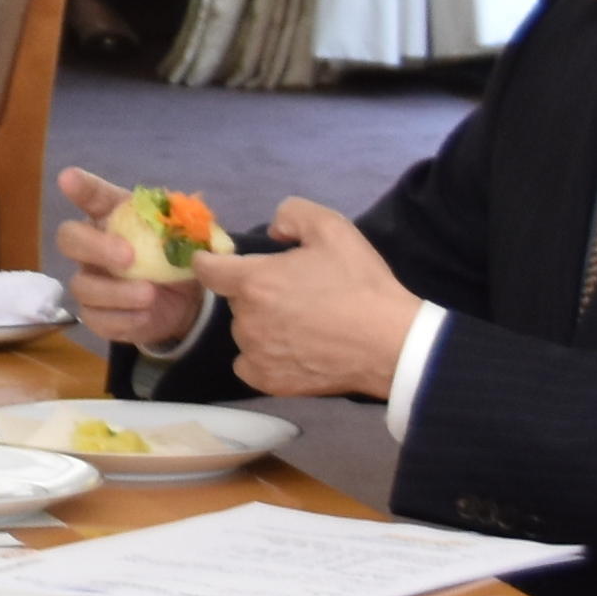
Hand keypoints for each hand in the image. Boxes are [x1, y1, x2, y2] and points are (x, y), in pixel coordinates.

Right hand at [49, 167, 203, 354]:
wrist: (184, 299)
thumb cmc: (175, 255)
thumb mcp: (187, 236)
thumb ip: (188, 220)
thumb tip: (196, 199)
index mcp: (113, 218)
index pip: (92, 196)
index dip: (80, 187)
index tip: (69, 179)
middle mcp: (92, 247)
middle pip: (69, 239)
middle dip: (95, 247)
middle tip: (128, 257)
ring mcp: (90, 282)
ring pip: (83, 286)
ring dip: (117, 292)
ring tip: (150, 295)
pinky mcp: (97, 316)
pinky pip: (97, 320)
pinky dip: (123, 319)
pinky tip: (145, 315)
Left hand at [194, 197, 430, 401]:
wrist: (389, 342)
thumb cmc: (360, 283)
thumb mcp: (332, 228)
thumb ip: (292, 214)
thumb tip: (272, 231)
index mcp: (254, 281)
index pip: (207, 269)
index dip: (210, 261)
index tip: (220, 262)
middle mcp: (246, 319)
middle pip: (238, 300)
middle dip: (257, 292)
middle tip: (296, 292)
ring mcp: (255, 353)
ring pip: (246, 331)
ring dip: (262, 324)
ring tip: (302, 324)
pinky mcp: (268, 381)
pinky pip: (249, 363)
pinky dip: (263, 356)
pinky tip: (291, 350)